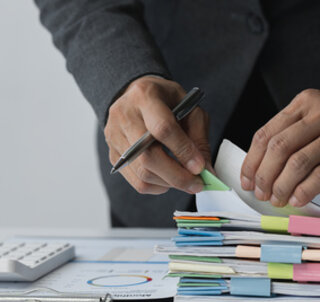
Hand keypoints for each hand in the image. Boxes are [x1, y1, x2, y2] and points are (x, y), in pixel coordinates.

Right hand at [104, 76, 210, 194]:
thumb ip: (198, 138)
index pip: (163, 129)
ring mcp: (114, 137)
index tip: (200, 168)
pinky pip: (136, 181)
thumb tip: (206, 170)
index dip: (183, 151)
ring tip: (185, 180)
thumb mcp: (188, 108)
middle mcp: (124, 116)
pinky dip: (157, 186)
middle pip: (148, 157)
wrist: (134, 96)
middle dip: (177, 176)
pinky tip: (168, 178)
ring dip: (169, 183)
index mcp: (145, 96)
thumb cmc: (165, 101)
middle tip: (197, 184)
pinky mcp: (113, 155)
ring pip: (142, 173)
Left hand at [240, 89, 319, 206]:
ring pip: (299, 162)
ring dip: (282, 186)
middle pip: (279, 148)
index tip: (247, 180)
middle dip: (264, 175)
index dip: (252, 161)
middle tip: (261, 193)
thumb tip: (261, 169)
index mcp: (305, 102)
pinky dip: (305, 190)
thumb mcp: (317, 114)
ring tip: (277, 199)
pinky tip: (298, 199)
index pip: (266, 134)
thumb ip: (291, 133)